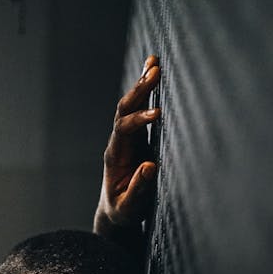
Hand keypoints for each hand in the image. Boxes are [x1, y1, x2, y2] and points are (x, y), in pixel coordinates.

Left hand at [94, 55, 160, 240]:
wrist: (115, 211)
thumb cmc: (123, 211)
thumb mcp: (129, 207)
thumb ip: (137, 189)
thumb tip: (150, 166)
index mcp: (115, 157)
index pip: (123, 130)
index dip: (139, 120)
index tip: (157, 115)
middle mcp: (118, 142)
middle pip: (124, 109)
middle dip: (139, 91)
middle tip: (155, 72)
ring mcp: (127, 138)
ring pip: (131, 105)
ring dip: (142, 84)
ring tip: (154, 62)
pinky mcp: (137, 138)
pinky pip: (139, 110)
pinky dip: (146, 91)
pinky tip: (153, 71)